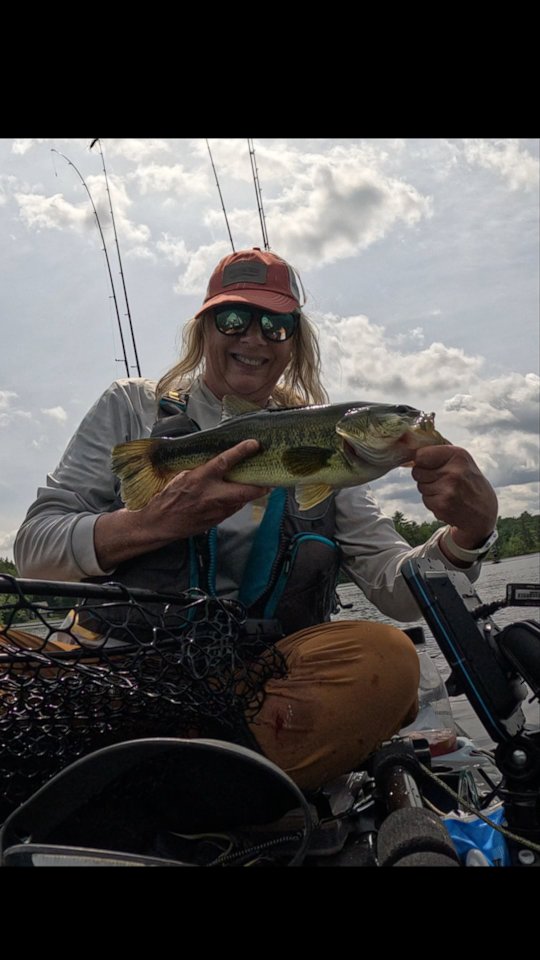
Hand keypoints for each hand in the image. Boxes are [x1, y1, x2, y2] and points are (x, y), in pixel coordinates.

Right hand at [142, 439, 267, 537]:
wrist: (160, 523)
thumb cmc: (168, 497)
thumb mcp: (182, 476)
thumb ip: (202, 470)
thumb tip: (219, 461)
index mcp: (199, 479)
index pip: (224, 462)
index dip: (241, 452)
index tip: (253, 444)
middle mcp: (211, 495)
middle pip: (246, 490)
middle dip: (261, 486)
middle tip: (270, 478)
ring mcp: (216, 510)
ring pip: (243, 501)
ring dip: (249, 493)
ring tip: (256, 484)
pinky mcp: (218, 520)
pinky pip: (233, 508)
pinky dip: (237, 501)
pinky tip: (236, 496)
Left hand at [411, 446, 497, 548]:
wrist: (484, 512)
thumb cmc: (469, 483)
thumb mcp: (462, 461)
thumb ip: (439, 452)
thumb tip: (410, 446)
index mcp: (458, 455)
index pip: (420, 455)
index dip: (422, 462)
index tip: (430, 465)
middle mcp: (454, 471)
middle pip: (417, 471)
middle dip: (425, 477)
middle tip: (444, 482)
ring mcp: (448, 489)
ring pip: (421, 486)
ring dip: (430, 491)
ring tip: (448, 492)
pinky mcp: (443, 505)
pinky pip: (426, 500)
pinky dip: (433, 503)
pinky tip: (448, 502)